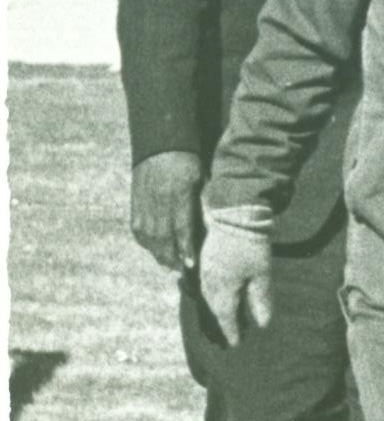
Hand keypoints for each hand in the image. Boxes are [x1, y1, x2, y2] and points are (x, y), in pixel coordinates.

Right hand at [129, 151, 204, 272]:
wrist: (159, 147)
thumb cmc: (187, 163)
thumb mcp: (200, 180)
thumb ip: (202, 203)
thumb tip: (210, 226)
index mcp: (177, 195)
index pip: (181, 228)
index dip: (185, 248)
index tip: (191, 264)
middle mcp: (158, 203)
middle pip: (163, 238)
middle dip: (173, 258)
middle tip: (183, 273)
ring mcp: (143, 206)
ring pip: (150, 238)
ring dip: (160, 255)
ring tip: (172, 267)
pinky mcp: (135, 207)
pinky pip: (140, 232)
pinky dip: (149, 244)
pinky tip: (158, 251)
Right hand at [197, 219, 273, 340]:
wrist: (234, 215)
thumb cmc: (252, 246)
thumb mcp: (262, 274)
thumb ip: (261, 299)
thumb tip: (262, 324)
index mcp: (222, 289)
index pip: (225, 317)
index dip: (231, 331)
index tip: (236, 344)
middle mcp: (209, 283)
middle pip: (214, 309)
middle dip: (221, 324)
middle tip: (228, 336)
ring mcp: (204, 270)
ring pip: (207, 298)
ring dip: (215, 310)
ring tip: (224, 320)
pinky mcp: (205, 259)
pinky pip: (205, 285)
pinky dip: (211, 296)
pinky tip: (217, 296)